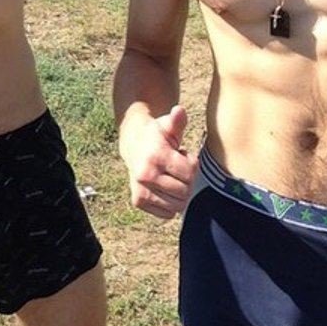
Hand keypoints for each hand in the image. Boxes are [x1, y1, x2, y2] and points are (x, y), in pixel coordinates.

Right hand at [122, 105, 197, 219]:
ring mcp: (140, 190)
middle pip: (185, 192)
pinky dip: (170, 205)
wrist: (134, 144)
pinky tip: (164, 188)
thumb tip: (179, 111)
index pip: (189, 173)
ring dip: (180, 193)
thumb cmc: (157, 134)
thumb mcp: (167, 125)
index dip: (191, 164)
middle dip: (187, 180)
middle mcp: (145, 175)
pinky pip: (167, 214)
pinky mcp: (138, 202)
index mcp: (155, 156)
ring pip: (177, 206)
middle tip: (178, 168)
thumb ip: (177, 120)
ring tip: (172, 177)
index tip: (183, 155)